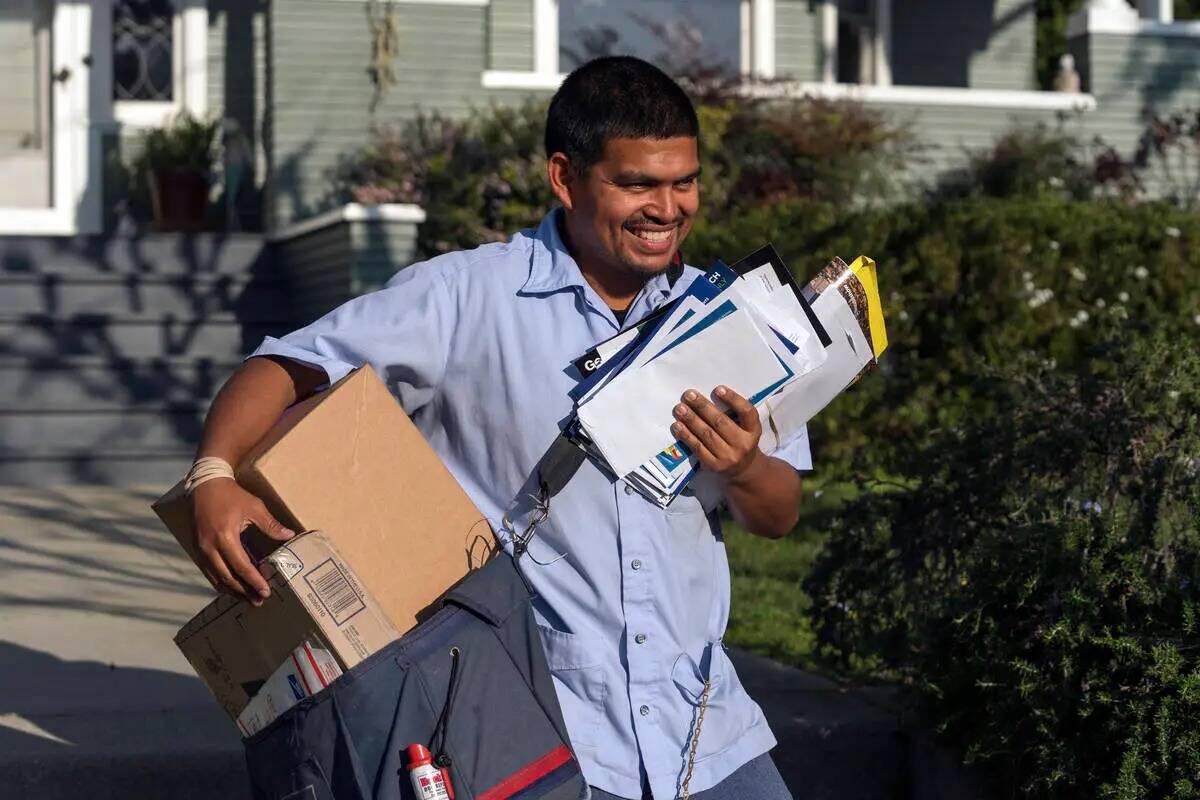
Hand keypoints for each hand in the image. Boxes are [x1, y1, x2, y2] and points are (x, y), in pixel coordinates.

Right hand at [192, 478, 294, 604]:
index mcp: (225, 538)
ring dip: (232, 590)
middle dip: (244, 591)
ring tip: (247, 598)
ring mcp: (201, 549)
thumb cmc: (231, 495)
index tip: (266, 591)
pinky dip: (221, 581)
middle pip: (227, 578)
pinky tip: (231, 586)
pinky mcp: (197, 548)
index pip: (242, 566)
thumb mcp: (254, 507)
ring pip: (216, 578)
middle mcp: (210, 547)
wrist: (206, 485)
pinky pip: (209, 571)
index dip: (254, 581)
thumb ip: (271, 525)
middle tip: (258, 601)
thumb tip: (289, 536)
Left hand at [670, 386, 762, 481]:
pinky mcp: (714, 465)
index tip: (718, 389)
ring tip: (679, 409)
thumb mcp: (746, 428)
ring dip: (691, 420)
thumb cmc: (741, 441)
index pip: (747, 412)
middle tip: (689, 395)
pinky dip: (686, 436)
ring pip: (707, 434)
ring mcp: (728, 457)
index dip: (733, 399)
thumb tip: (706, 398)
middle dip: (703, 407)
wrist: (743, 470)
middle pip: (721, 422)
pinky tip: (677, 426)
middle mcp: (743, 444)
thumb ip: (734, 414)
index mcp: (753, 431)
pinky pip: (698, 448)